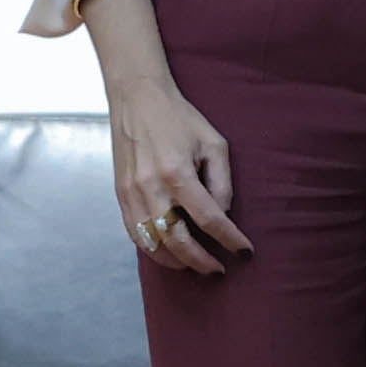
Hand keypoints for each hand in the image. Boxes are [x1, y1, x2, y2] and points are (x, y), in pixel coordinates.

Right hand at [105, 62, 247, 275]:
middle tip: (219, 268)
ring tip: (196, 265)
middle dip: (202, 261)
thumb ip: (222, 182)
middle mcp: (152, 188)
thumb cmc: (178, 117)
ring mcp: (132, 194)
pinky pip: (136, 234)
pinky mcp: (121, 195)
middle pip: (179, 241)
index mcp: (178, 173)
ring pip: (154, 244)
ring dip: (177, 262)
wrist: (137, 98)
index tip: (244, 252)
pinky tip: (170, 253)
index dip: (230, 240)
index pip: (210, 219)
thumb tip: (223, 214)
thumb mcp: (213, 143)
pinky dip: (154, 250)